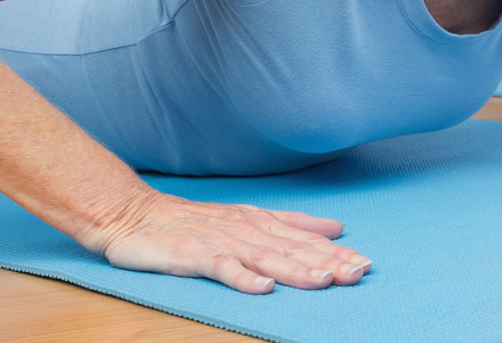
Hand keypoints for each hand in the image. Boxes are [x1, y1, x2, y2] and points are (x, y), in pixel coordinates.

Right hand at [91, 189, 370, 292]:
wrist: (135, 214)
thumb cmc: (194, 221)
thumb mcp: (248, 218)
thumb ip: (293, 223)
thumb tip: (337, 227)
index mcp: (260, 222)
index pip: (305, 239)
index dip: (335, 252)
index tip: (365, 264)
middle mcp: (245, 229)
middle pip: (292, 249)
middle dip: (327, 262)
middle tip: (358, 273)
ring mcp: (220, 242)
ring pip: (265, 257)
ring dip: (295, 270)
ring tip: (323, 281)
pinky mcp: (193, 254)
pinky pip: (221, 268)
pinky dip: (242, 277)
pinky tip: (263, 288)